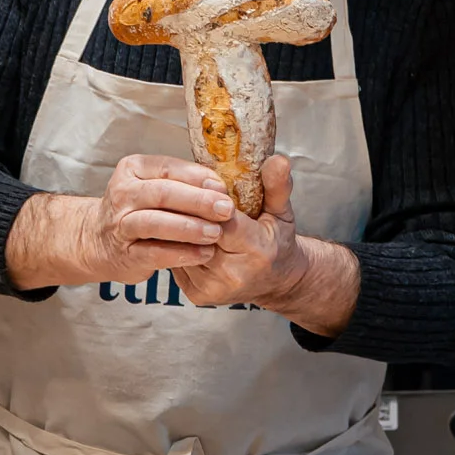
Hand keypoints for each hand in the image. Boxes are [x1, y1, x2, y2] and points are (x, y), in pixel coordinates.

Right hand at [81, 153, 236, 278]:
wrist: (100, 241)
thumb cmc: (139, 209)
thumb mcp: (155, 186)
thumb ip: (183, 183)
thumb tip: (220, 188)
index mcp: (132, 169)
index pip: (168, 167)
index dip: (197, 177)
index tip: (223, 188)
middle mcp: (122, 194)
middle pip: (162, 193)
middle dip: (198, 201)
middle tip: (225, 209)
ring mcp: (120, 225)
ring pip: (155, 223)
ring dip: (189, 228)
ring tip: (215, 233)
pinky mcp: (125, 254)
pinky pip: (155, 253)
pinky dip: (181, 254)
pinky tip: (203, 254)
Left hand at [175, 156, 307, 307]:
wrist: (276, 281)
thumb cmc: (277, 241)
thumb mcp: (283, 211)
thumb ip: (277, 185)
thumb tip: (278, 160)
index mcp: (257, 250)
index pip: (222, 221)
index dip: (208, 202)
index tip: (204, 186)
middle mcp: (234, 274)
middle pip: (196, 233)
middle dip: (187, 211)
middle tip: (176, 190)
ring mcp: (213, 288)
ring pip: (181, 246)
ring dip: (175, 226)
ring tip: (171, 208)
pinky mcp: (198, 295)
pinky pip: (176, 260)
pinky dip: (174, 243)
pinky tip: (175, 230)